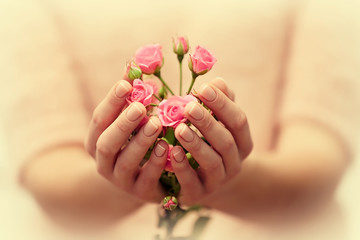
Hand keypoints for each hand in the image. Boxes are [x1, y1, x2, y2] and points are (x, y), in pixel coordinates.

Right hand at [84, 80, 167, 201]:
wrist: (139, 179)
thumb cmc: (135, 141)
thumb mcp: (130, 120)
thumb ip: (131, 96)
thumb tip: (133, 64)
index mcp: (97, 140)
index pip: (99, 119)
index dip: (111, 101)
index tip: (126, 83)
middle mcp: (104, 162)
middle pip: (107, 143)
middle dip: (123, 123)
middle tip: (140, 106)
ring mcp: (121, 180)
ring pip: (126, 162)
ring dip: (140, 142)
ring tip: (156, 123)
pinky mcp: (141, 192)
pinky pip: (147, 179)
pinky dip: (156, 163)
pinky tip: (168, 146)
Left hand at [171, 78, 252, 204]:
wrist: (209, 182)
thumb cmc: (212, 144)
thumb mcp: (219, 124)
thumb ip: (220, 104)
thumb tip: (218, 81)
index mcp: (243, 143)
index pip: (238, 121)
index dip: (222, 104)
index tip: (203, 87)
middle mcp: (234, 163)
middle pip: (225, 141)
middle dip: (207, 122)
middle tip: (188, 107)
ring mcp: (218, 181)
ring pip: (212, 162)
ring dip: (196, 144)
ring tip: (179, 128)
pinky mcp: (198, 194)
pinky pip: (192, 182)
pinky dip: (182, 167)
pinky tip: (172, 151)